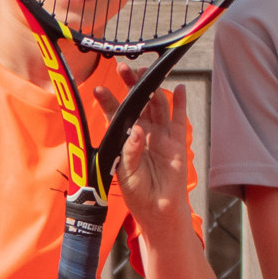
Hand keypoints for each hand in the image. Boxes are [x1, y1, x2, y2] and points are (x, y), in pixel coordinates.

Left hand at [98, 76, 191, 220]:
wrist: (157, 210)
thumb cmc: (137, 192)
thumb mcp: (126, 174)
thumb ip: (130, 152)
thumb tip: (137, 130)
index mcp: (124, 139)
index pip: (114, 115)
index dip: (108, 101)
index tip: (98, 89)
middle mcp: (141, 132)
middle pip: (137, 103)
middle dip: (131, 85)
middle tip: (124, 68)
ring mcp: (160, 136)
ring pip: (156, 106)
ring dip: (152, 88)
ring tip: (146, 71)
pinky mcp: (176, 142)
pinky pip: (178, 119)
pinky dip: (180, 103)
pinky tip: (179, 88)